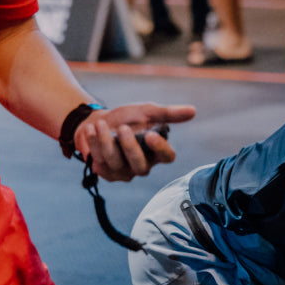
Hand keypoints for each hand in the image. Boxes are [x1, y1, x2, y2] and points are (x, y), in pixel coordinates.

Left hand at [74, 103, 195, 180]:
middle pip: (140, 165)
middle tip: (122, 128)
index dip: (160, 149)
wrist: (95, 122)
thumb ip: (168, 113)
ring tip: (100, 123)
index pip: (167, 157)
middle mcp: (143, 166)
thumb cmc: (126, 118)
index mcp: (157, 152)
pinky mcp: (106, 174)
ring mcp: (124, 172)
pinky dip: (94, 144)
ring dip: (106, 141)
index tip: (151, 134)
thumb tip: (193, 111)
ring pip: (116, 162)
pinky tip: (91, 130)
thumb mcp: (147, 112)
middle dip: (129, 146)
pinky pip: (100, 162)